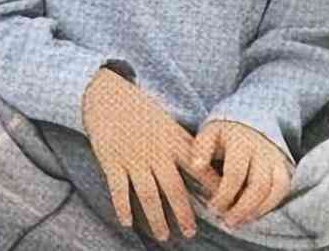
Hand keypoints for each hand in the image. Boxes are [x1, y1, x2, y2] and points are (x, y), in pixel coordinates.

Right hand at [83, 69, 219, 241]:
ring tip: (163, 235)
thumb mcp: (166, 120)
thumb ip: (180, 141)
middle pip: (173, 188)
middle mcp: (155, 150)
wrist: (108, 93)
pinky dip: (123, 207)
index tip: (221, 205)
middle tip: (190, 233)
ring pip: (148, 194)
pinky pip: (119, 189)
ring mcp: (133, 156)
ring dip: (156, 218)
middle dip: (183, 213)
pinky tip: (127, 222)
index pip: (197, 166)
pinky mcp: (111, 160)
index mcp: (172, 139)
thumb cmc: (139, 107)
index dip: (210, 187)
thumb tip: (201, 161)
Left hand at [192, 121, 293, 228]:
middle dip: (242, 209)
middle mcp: (262, 148)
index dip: (224, 195)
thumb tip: (196, 166)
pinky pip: (283, 189)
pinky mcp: (283, 165)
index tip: (212, 208)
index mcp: (240, 140)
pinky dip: (270, 205)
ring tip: (238, 222)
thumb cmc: (224, 134)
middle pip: (258, 185)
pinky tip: (253, 215)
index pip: (235, 174)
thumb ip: (202, 148)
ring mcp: (275, 157)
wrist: (248, 122)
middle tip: (227, 221)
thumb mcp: (209, 134)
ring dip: (256, 210)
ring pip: (274, 189)